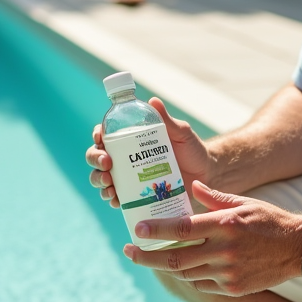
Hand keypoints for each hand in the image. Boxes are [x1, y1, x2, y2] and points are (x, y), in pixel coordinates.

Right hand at [85, 96, 212, 207]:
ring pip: (101, 178)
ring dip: (99, 181)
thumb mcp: (181, 133)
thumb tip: (153, 101)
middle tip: (107, 164)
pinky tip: (115, 200)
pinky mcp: (135, 197)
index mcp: (131, 139)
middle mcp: (125, 158)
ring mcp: (128, 178)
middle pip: (97, 157)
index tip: (100, 138)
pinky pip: (116, 199)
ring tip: (109, 184)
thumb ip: (167, 120)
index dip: (97, 135)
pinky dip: (112, 199)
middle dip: (95, 159)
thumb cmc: (192, 150)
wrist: (206, 176)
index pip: (106, 134)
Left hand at [122, 180, 301, 295]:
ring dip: (166, 266)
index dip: (155, 231)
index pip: (181, 229)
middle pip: (175, 258)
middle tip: (129, 252)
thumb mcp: (243, 202)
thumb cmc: (269, 220)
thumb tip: (191, 185)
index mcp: (224, 225)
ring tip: (151, 257)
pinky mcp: (234, 288)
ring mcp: (228, 273)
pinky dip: (189, 275)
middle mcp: (224, 251)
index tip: (136, 230)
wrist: (299, 249)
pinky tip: (183, 266)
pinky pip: (202, 284)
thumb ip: (214, 197)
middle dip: (147, 256)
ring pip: (186, 273)